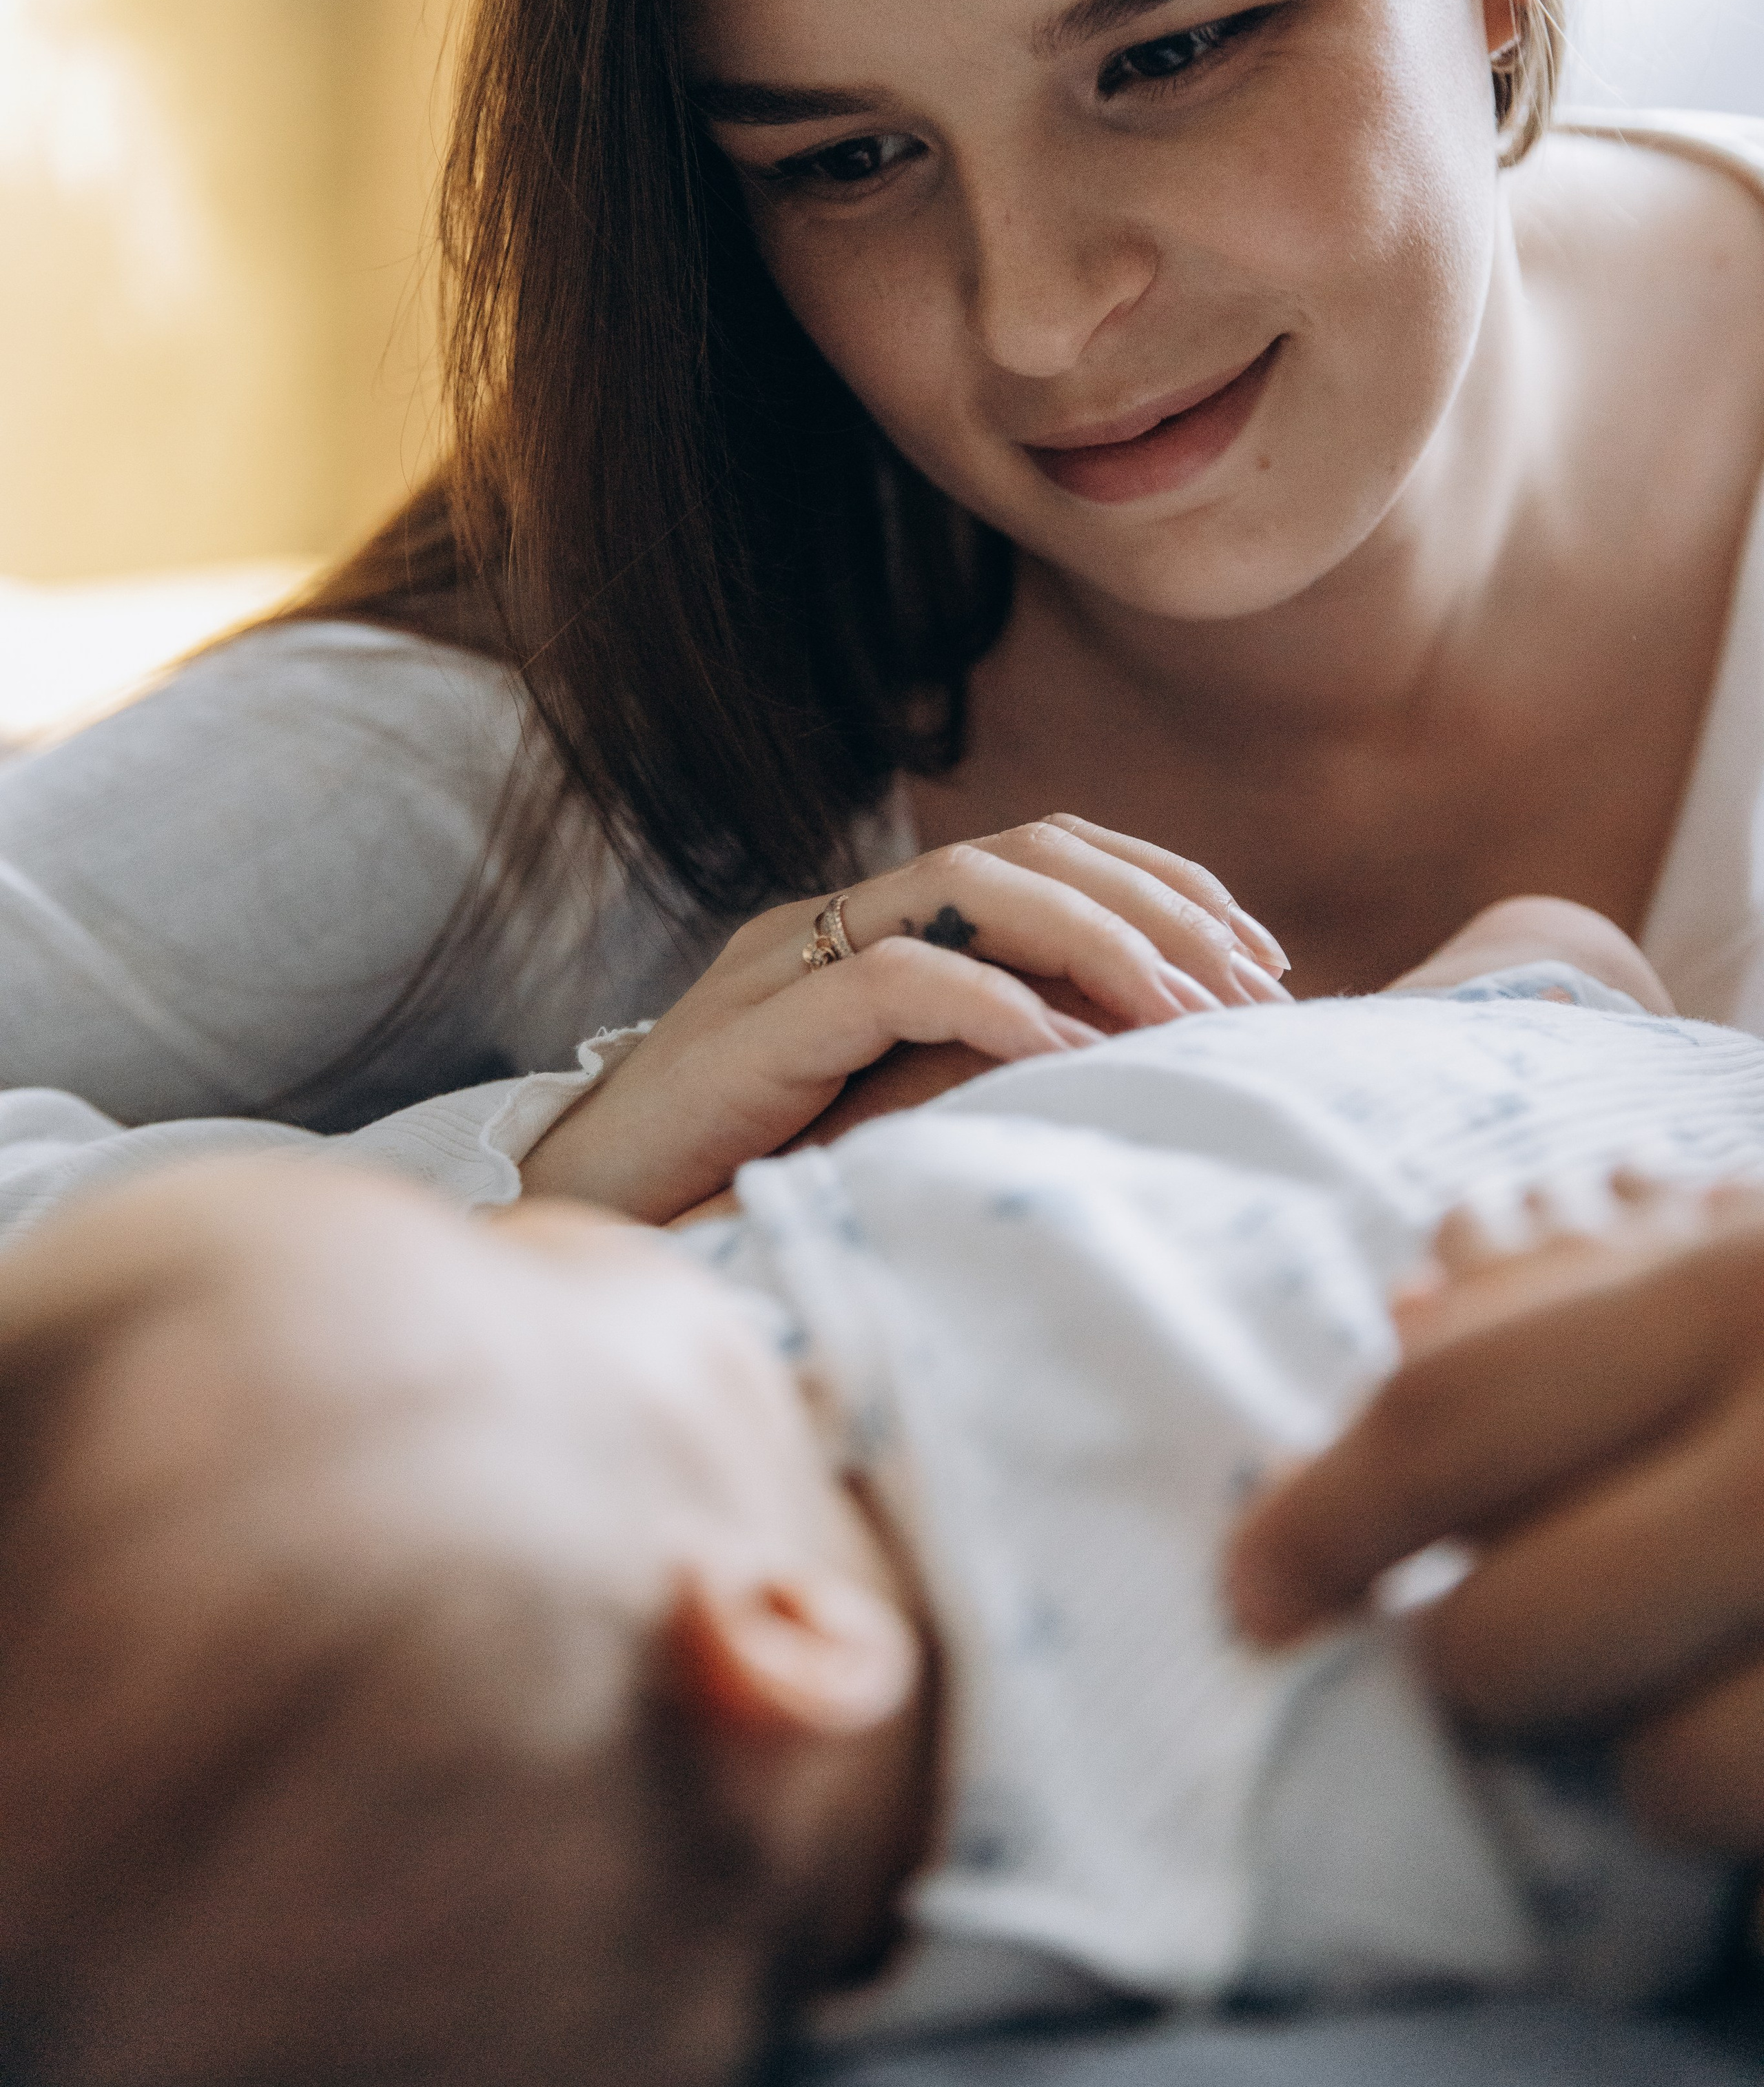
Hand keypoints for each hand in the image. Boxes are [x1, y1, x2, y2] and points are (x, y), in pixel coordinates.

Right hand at [523, 814, 1289, 1221]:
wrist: (591, 1236)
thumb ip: (988, 1074)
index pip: (1046, 854)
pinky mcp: (749, 1030)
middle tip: (1253, 989)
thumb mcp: (898, 1121)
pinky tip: (1060, 1047)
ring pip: (964, 887)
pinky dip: (986, 1001)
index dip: (1166, 890)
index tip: (1263, 964)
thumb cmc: (746, 1192)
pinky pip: (888, 979)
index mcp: (878, 931)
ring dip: (1095, 941)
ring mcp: (785, 964)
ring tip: (1183, 1014)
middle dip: (1157, 907)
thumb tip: (1138, 1069)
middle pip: (1026, 850)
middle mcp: (835, 923)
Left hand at [1227, 1174, 1763, 1854]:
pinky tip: (1740, 1716)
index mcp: (1734, 1288)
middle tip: (1483, 1647)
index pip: (1449, 1415)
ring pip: (1661, 1771)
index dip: (1324, 1520)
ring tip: (1662, 1671)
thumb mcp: (1725, 1254)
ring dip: (1628, 1749)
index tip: (1255, 1592)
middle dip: (1472, 1663)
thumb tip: (1396, 1319)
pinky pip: (1757, 1821)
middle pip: (1516, 1634)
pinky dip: (1729, 1804)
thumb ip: (1566, 1293)